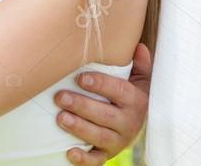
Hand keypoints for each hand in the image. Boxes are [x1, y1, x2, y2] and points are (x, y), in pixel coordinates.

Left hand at [54, 43, 151, 164]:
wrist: (137, 122)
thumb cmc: (130, 92)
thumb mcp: (140, 78)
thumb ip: (140, 64)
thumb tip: (138, 47)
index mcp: (136, 101)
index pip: (120, 91)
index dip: (101, 84)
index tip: (81, 78)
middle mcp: (130, 123)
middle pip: (106, 116)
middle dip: (82, 106)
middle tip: (60, 97)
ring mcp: (119, 140)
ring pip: (100, 137)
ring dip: (80, 128)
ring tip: (60, 118)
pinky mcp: (109, 154)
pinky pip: (98, 160)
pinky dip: (84, 160)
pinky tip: (69, 153)